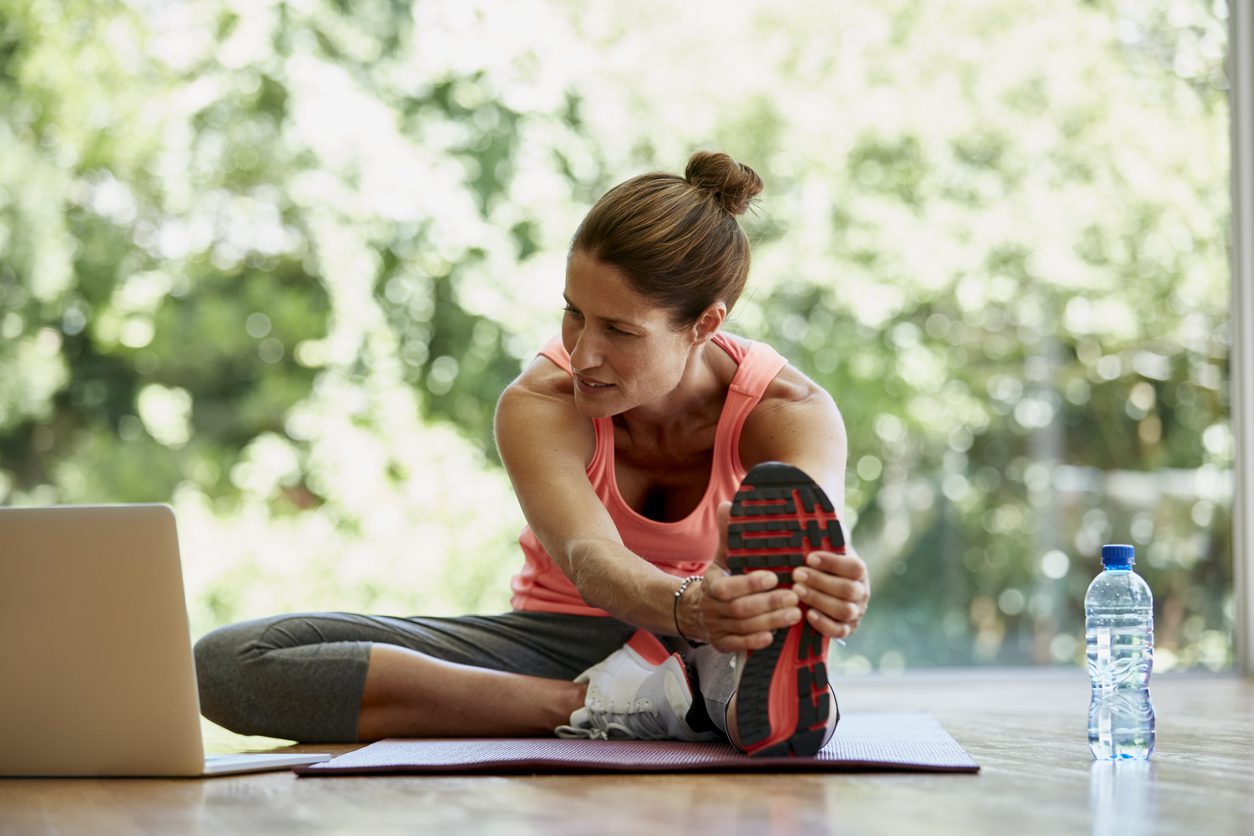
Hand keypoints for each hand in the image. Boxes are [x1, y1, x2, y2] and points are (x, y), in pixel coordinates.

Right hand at [689, 502, 803, 652]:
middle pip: (740, 609)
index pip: (727, 587)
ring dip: (770, 621)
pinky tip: (774, 635)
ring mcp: (716, 627)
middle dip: (769, 604)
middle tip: (794, 596)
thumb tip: (728, 505)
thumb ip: (727, 534)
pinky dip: (756, 641)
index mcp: (710, 584)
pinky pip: (738, 645)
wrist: (696, 609)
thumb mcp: (722, 556)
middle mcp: (711, 608)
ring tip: (795, 613)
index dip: (750, 583)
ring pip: (743, 627)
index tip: (774, 576)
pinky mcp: (722, 644)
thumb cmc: (721, 578)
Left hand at [790, 539, 869, 639]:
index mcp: (860, 572)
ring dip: (819, 599)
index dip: (832, 563)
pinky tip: (808, 614)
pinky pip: (839, 631)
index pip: (854, 567)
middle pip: (848, 590)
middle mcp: (862, 593)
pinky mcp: (847, 629)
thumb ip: (825, 541)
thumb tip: (814, 523)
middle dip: (820, 581)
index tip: (809, 557)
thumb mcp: (827, 552)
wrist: (829, 588)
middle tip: (797, 574)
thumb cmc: (824, 567)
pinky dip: (824, 623)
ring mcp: (856, 613)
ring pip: (844, 610)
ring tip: (797, 590)